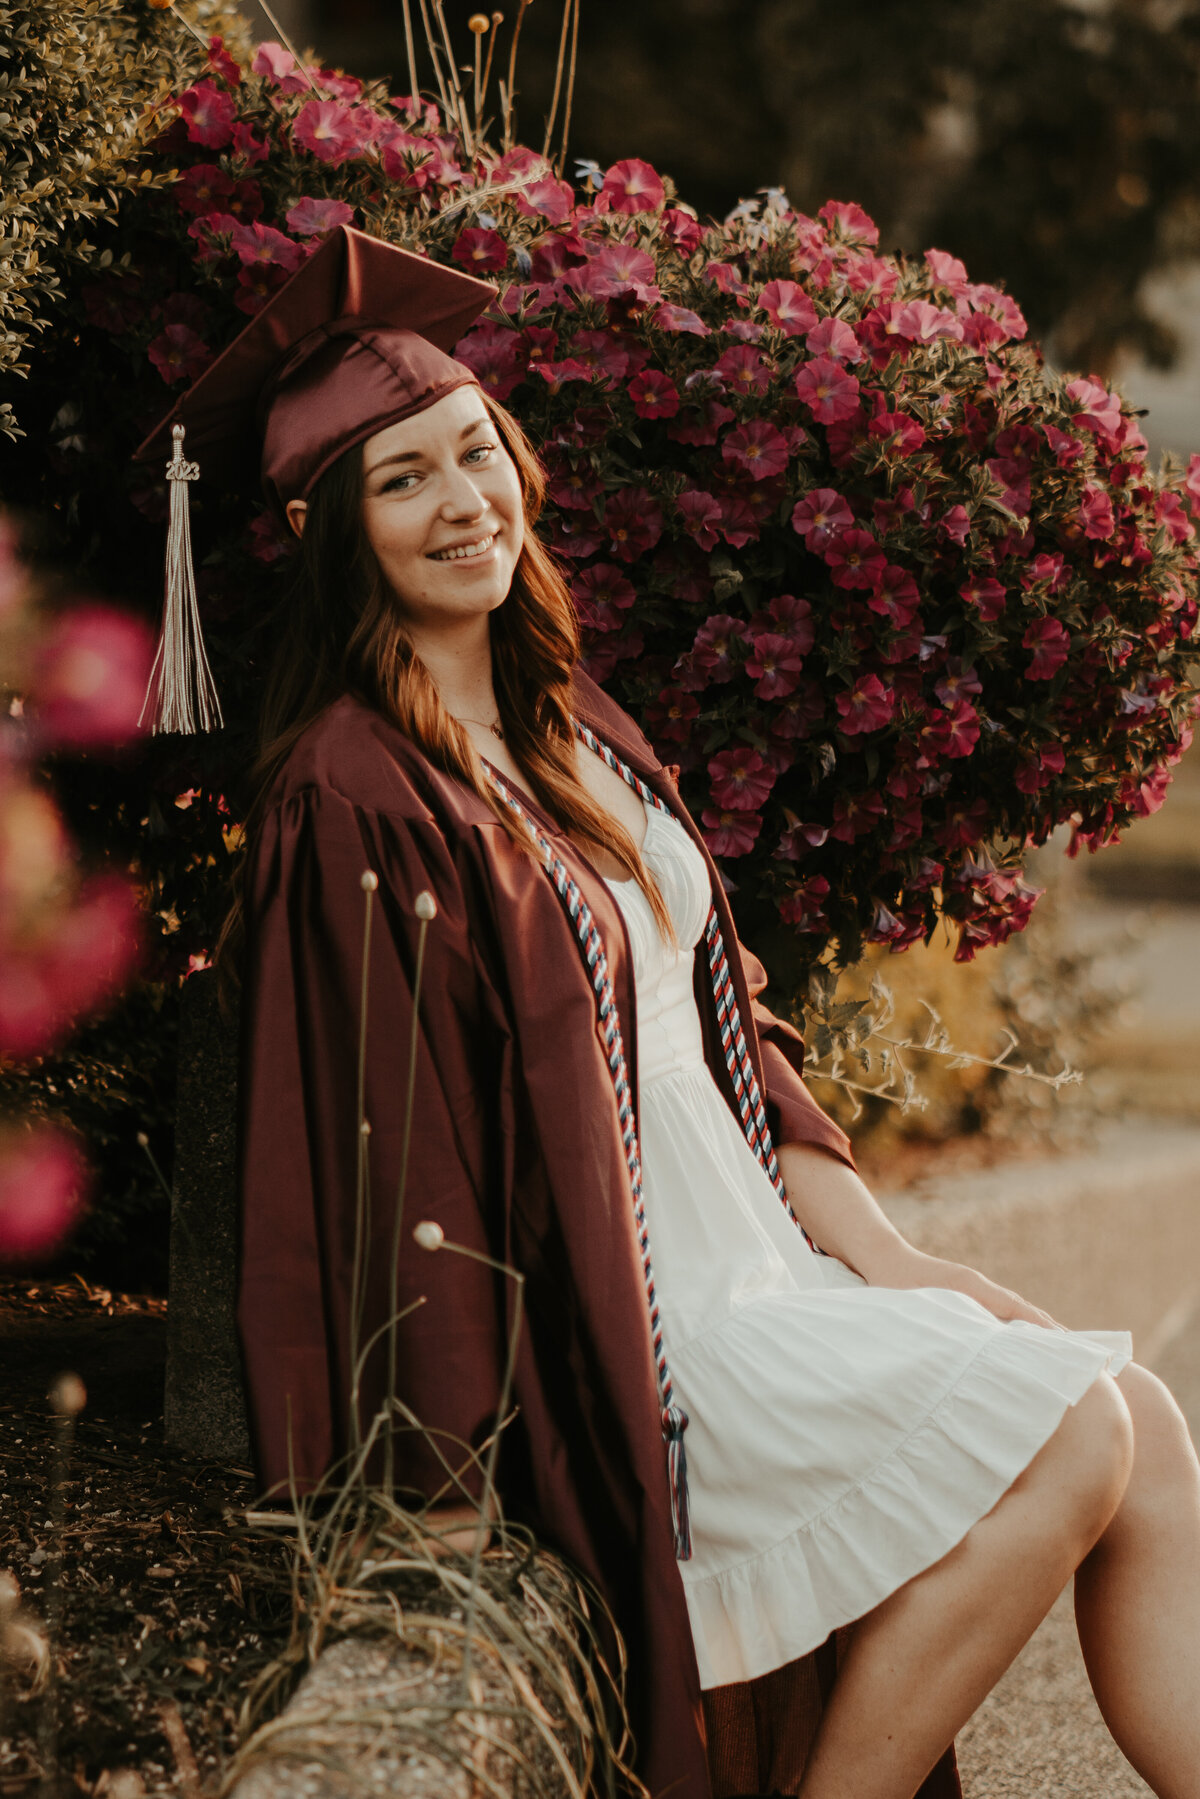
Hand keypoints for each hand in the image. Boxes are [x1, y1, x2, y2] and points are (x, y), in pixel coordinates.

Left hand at [873, 1246, 1063, 1331]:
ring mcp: (975, 1288)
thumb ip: (949, 1324)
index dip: (1043, 1328)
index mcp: (973, 1287)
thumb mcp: (922, 1308)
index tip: (1067, 1344)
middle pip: (1024, 1310)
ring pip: (1014, 1309)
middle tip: (1077, 1354)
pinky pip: (1001, 1310)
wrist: (883, 1258)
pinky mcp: (967, 1293)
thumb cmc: (896, 1285)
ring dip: (1036, 1327)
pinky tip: (1022, 1340)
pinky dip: (1019, 1323)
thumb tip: (979, 1347)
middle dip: (1049, 1330)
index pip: (1018, 1310)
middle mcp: (979, 1286)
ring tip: (1060, 1350)